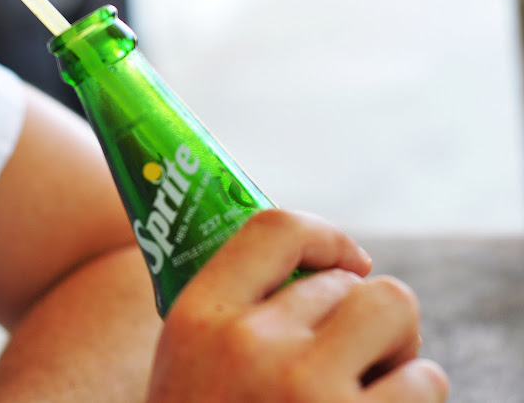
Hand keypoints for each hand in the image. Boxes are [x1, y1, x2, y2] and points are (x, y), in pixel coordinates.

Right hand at [147, 209, 448, 401]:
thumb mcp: (189, 368)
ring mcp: (306, 391)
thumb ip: (236, 317)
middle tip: (356, 359)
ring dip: (397, 348)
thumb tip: (324, 274)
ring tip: (374, 387)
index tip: (349, 261)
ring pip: (395, 311)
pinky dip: (416, 399)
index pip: (274, 229)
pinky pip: (424, 382)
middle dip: (363, 317)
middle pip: (349, 282)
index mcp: (198, 319)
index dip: (326, 235)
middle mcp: (250, 344)